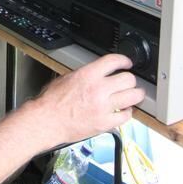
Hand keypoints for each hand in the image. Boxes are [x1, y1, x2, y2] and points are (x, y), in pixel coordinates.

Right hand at [30, 53, 144, 145]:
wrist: (47, 121)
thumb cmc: (52, 101)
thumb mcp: (67, 78)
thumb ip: (86, 74)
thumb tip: (97, 73)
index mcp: (88, 75)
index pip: (114, 61)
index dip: (124, 60)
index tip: (127, 63)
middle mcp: (98, 89)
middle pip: (128, 79)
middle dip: (131, 79)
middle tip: (130, 82)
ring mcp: (103, 107)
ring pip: (133, 96)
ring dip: (135, 95)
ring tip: (134, 95)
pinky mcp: (105, 123)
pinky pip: (126, 116)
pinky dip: (127, 113)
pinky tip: (124, 111)